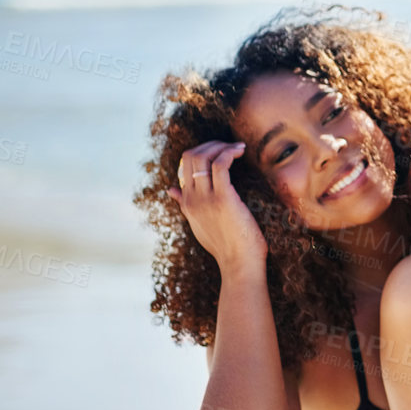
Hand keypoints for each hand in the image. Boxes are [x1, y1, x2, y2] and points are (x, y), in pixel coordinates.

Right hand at [167, 141, 266, 269]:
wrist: (239, 264)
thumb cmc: (226, 246)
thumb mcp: (199, 224)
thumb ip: (185, 205)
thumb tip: (171, 189)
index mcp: (187, 203)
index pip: (183, 165)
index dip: (201, 152)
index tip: (221, 151)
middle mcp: (192, 199)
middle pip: (190, 156)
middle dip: (210, 145)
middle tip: (230, 146)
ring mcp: (205, 199)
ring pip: (202, 157)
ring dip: (220, 146)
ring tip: (237, 147)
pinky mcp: (223, 199)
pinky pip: (220, 165)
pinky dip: (229, 152)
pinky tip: (240, 151)